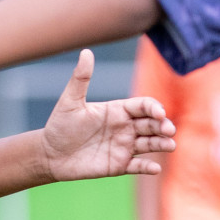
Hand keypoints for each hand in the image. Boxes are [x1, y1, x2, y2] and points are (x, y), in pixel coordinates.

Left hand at [39, 50, 175, 180]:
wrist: (49, 154)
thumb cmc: (59, 126)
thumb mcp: (70, 102)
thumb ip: (81, 79)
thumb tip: (86, 51)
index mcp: (117, 110)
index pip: (143, 106)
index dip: (153, 107)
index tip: (159, 112)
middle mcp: (125, 127)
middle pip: (152, 124)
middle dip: (163, 126)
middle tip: (168, 129)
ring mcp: (124, 146)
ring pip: (150, 143)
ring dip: (162, 144)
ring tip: (170, 145)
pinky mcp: (119, 165)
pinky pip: (137, 165)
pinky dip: (147, 167)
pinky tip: (154, 168)